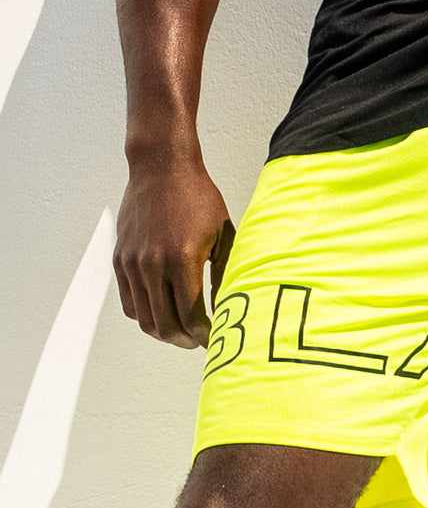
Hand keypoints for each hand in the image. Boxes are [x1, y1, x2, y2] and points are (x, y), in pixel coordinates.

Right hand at [114, 156, 234, 348]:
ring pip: (144, 319)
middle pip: (165, 325)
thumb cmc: (197, 195)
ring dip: (164, 332)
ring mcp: (134, 264)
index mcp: (182, 258)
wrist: (162, 167)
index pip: (190, 315)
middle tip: (197, 341)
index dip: (202, 334)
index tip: (212, 338)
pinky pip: (129, 302)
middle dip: (184, 341)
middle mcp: (154, 264)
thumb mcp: (222, 231)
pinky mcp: (121, 260)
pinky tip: (161, 312)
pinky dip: (144, 316)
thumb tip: (226, 306)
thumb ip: (224, 272)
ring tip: (181, 331)